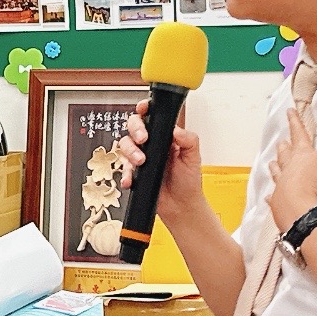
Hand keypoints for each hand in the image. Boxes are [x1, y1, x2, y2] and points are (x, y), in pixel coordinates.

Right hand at [115, 100, 207, 227]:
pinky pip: (122, 167)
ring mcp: (141, 157)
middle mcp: (152, 144)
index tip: (143, 110)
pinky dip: (124, 172)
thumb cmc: (189, 182)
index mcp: (166, 136)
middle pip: (133, 126)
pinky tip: (131, 178)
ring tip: (140, 162)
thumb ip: (188, 139)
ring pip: (124, 144)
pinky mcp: (134, 172)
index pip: (152, 116)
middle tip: (143, 139)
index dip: (144, 109)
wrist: (181, 206)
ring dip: (130, 151)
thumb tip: (176, 129)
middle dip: (135, 129)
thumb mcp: (194, 157)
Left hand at [267, 102, 316, 232]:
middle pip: (285, 153)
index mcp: (300, 155)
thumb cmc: (312, 180)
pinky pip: (274, 197)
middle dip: (284, 146)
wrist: (298, 207)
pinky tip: (269, 196)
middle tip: (281, 141)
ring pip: (276, 172)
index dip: (295, 122)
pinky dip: (272, 195)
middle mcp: (288, 168)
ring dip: (275, 166)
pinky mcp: (279, 202)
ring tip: (272, 163)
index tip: (290, 112)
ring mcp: (281, 184)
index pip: (298, 134)